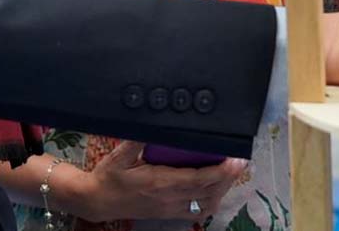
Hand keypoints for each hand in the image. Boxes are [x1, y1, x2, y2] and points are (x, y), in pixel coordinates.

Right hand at [73, 141, 247, 221]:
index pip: (198, 179)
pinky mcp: (168, 214)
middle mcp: (169, 198)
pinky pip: (197, 212)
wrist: (96, 201)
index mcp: (159, 182)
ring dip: (222, 189)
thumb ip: (136, 140)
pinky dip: (211, 201)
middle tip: (241, 161)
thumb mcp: (119, 155)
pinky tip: (217, 189)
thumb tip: (153, 124)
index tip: (235, 160)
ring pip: (206, 203)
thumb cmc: (108, 176)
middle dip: (228, 177)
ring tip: (232, 172)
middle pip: (208, 191)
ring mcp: (170, 208)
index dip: (220, 171)